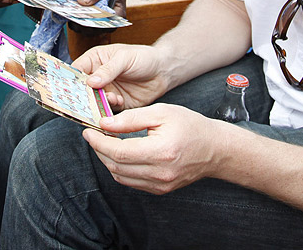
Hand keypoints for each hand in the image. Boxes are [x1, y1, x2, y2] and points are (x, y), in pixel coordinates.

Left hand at [70, 0, 129, 30]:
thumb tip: (82, 1)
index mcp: (117, 17)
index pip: (103, 25)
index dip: (90, 23)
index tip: (78, 15)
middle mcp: (108, 23)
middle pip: (91, 29)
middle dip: (79, 21)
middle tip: (68, 12)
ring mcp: (98, 22)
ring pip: (83, 28)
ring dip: (74, 19)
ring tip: (66, 10)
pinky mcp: (90, 19)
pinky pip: (79, 22)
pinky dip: (72, 16)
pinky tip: (68, 8)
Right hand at [72, 43, 169, 110]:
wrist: (163, 71)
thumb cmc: (144, 57)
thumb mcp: (125, 58)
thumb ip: (108, 69)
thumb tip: (90, 81)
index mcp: (95, 60)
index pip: (77, 70)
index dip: (71, 79)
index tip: (70, 88)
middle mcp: (97, 77)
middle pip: (82, 89)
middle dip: (83, 95)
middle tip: (86, 99)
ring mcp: (106, 91)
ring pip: (93, 101)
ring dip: (98, 102)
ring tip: (111, 97)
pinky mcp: (116, 104)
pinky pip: (106, 110)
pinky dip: (109, 109)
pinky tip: (119, 101)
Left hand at [83, 103, 228, 193]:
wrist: (215, 148)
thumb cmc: (190, 125)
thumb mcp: (161, 112)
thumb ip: (131, 119)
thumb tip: (104, 124)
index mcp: (160, 152)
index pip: (118, 152)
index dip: (98, 142)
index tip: (88, 131)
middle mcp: (159, 173)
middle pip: (116, 167)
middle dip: (100, 150)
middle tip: (94, 134)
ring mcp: (160, 185)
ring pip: (121, 177)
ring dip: (108, 160)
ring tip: (105, 142)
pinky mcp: (160, 189)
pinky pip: (131, 182)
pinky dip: (120, 169)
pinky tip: (119, 154)